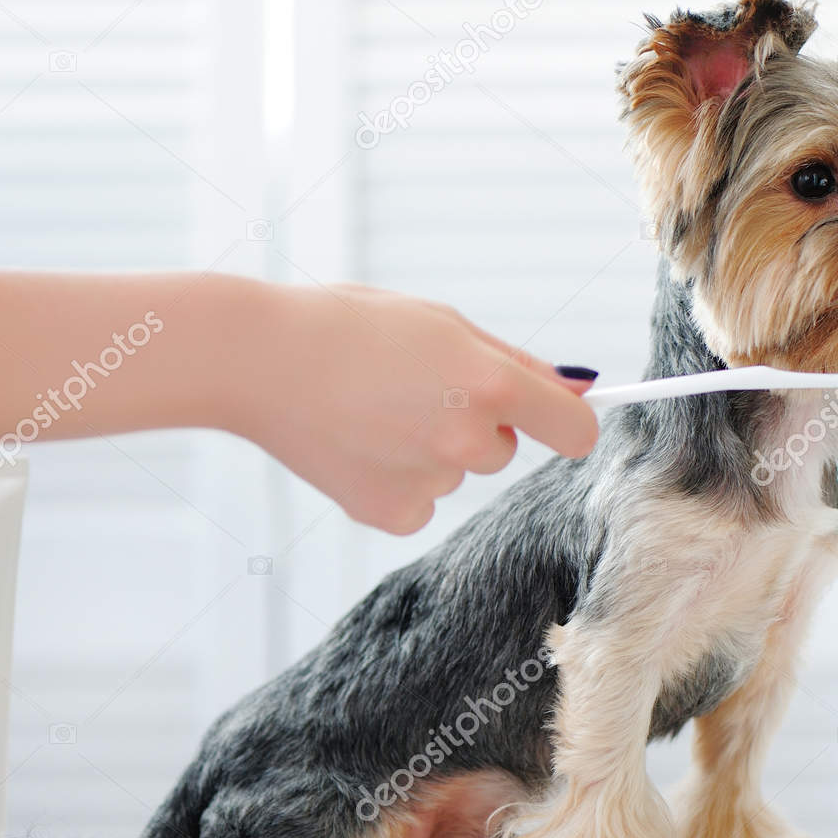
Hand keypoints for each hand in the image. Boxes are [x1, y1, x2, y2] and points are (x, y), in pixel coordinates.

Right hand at [235, 282, 597, 533]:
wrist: (258, 359)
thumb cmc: (350, 327)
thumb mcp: (442, 323)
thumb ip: (516, 362)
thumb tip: (580, 390)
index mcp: (491, 383)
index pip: (574, 430)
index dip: (570, 424)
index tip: (558, 421)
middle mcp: (468, 438)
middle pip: (506, 450)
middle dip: (475, 423)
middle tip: (410, 389)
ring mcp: (430, 480)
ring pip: (457, 472)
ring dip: (430, 449)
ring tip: (372, 410)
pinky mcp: (392, 513)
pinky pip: (422, 503)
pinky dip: (398, 481)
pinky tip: (359, 446)